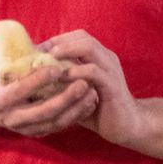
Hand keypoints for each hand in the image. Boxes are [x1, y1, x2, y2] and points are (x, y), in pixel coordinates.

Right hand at [0, 51, 97, 137]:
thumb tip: (14, 36)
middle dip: (65, 98)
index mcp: (0, 100)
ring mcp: (26, 128)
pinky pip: (60, 127)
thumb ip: (2, 53)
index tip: (57, 68)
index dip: (38, 80)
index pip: (20, 90)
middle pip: (42, 112)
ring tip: (92, 93)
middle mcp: (13, 118)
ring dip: (75, 109)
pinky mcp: (38, 132)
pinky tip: (90, 103)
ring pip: (55, 122)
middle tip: (83, 83)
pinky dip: (76, 116)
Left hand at [38, 30, 148, 148]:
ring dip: (67, 50)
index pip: (78, 37)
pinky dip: (77, 71)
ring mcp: (111, 70)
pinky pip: (94, 71)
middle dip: (59, 42)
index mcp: (99, 57)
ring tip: (49, 58)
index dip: (57, 40)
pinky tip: (62, 77)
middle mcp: (106, 58)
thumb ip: (63, 82)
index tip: (37, 49)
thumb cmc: (98, 110)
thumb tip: (35, 79)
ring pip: (89, 48)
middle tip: (40, 52)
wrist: (126, 126)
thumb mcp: (78, 92)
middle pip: (83, 37)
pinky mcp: (112, 85)